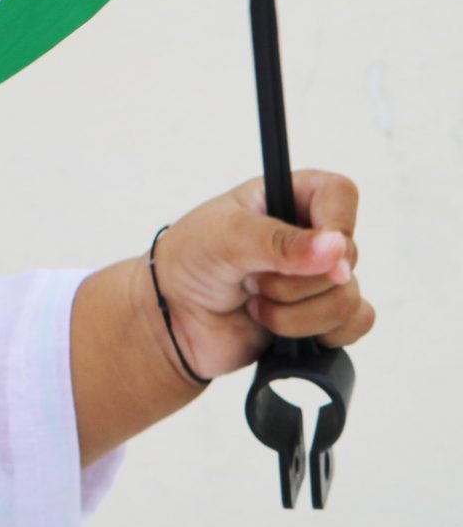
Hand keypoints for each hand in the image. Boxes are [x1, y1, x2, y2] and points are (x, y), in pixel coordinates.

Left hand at [151, 169, 374, 380]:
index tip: (314, 252)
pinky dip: (315, 333)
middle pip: (347, 256)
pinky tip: (277, 327)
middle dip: (294, 280)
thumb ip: (278, 241)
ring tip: (254, 302)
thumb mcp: (223, 237)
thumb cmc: (188, 262)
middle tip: (250, 277)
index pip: (339, 193)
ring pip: (348, 298)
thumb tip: (336, 247)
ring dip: (295, 312)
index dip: (336, 223)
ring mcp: (318, 277)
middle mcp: (309, 235)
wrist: (173, 319)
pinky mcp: (323, 316)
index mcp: (286, 197)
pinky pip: (355, 325)